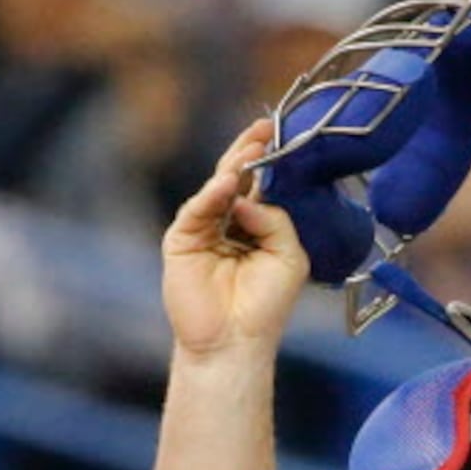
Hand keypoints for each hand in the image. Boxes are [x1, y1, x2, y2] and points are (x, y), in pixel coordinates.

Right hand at [161, 119, 307, 359]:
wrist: (235, 341)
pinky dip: (212, 194)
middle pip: (236, 179)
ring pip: (216, 189)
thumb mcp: (288, 255)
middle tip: (264, 128)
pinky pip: (197, 209)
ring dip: (233, 167)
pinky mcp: (182, 240)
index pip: (259, 185)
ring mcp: (203, 230)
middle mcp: (227, 223)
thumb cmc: (265, 305)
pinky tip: (229, 182)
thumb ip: (276, 219)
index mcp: (254, 226)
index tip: (279, 134)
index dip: (268, 161)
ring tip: (252, 149)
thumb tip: (249, 195)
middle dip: (249, 152)